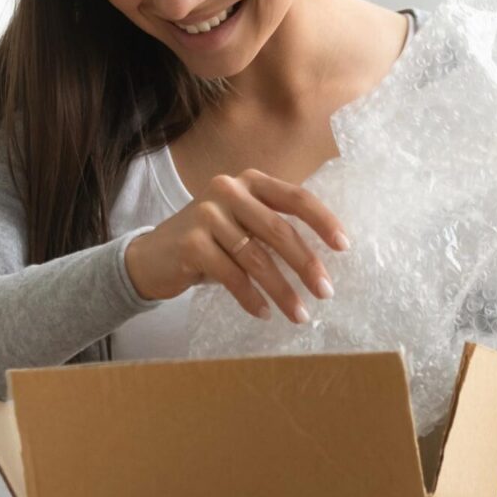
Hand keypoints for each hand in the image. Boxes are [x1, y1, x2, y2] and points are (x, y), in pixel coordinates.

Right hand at [124, 168, 348, 323]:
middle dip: (306, 265)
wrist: (152, 256)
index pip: (296, 198)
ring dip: (282, 291)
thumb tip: (325, 257)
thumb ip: (273, 226)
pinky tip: (263, 312)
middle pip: (279, 230)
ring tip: (299, 314)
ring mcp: (207, 214)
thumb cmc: (210, 242)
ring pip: (256, 257)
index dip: (323, 221)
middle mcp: (228, 190)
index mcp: (250, 181)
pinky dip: (251, 297)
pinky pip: (232, 275)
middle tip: (326, 292)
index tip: (344, 247)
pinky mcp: (191, 242)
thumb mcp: (242, 223)